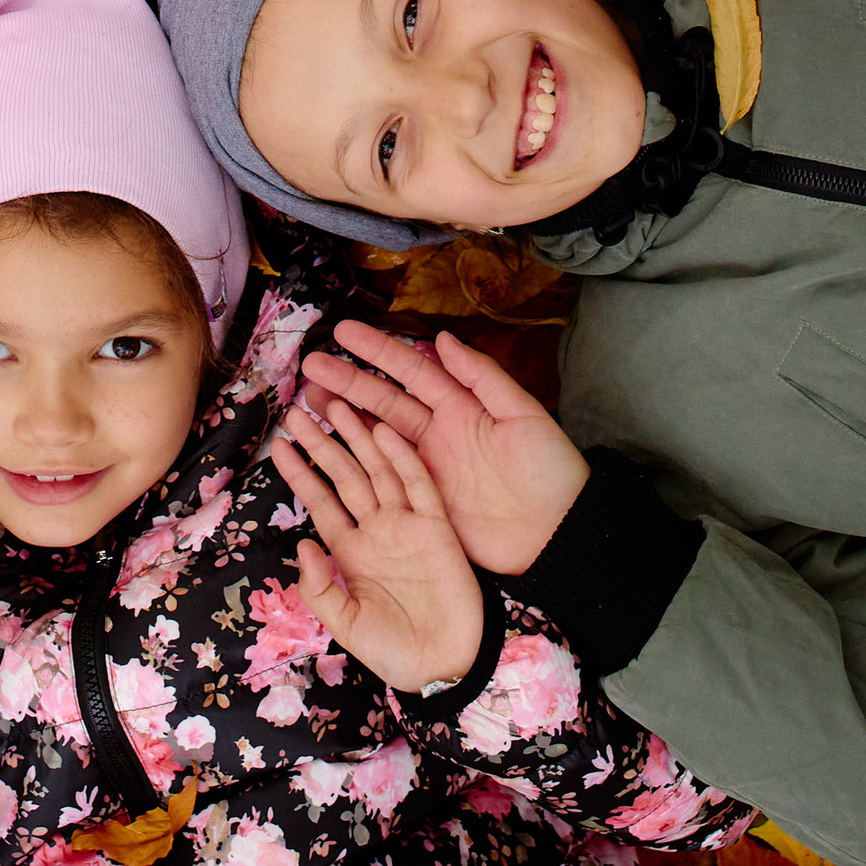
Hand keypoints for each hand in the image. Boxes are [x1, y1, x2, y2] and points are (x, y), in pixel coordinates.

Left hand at [271, 400, 486, 691]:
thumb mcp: (345, 625)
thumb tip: (303, 544)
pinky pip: (419, 485)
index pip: (321, 502)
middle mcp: (377, 531)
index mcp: (352, 552)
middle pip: (344, 477)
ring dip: (358, 439)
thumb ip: (319, 587)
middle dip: (321, 444)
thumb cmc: (393, 651)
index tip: (279, 445)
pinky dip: (403, 458)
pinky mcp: (437, 528)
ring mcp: (407, 526)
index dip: (300, 474)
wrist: (445, 667)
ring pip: (378, 471)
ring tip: (337, 404)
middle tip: (299, 409)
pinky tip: (385, 430)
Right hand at [294, 321, 586, 575]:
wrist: (559, 533)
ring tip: (306, 402)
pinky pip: (382, 476)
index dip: (379, 351)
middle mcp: (438, 432)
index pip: (413, 370)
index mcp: (462, 407)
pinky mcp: (422, 501)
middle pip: (384, 401)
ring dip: (343, 418)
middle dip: (347, 382)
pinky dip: (355, 461)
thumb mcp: (523, 416)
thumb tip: (444, 337)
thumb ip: (483, 377)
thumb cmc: (549, 471)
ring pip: (375, 436)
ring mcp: (427, 467)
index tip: (344, 332)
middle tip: (310, 367)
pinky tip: (328, 447)